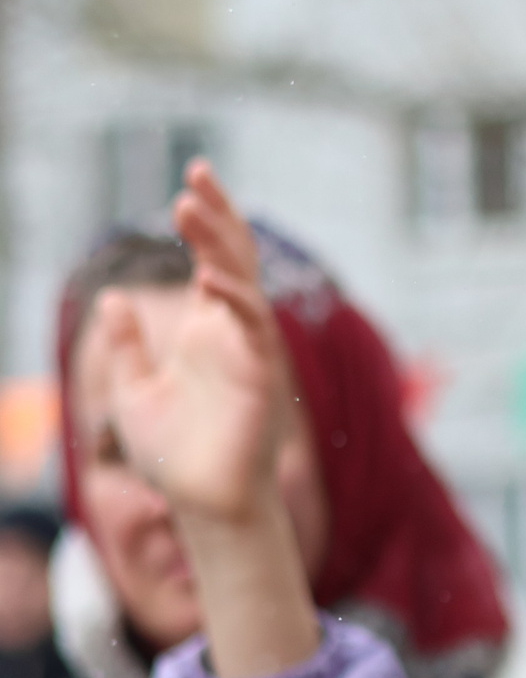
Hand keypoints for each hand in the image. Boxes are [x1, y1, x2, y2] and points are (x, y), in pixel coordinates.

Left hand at [97, 161, 292, 528]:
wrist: (204, 504)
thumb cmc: (176, 455)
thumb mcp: (135, 389)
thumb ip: (128, 346)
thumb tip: (112, 300)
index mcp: (208, 333)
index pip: (214, 263)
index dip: (205, 224)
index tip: (188, 184)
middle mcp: (233, 336)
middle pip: (234, 261)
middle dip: (218, 218)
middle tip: (196, 173)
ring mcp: (250, 355)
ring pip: (244, 286)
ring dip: (221, 246)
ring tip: (190, 209)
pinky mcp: (261, 381)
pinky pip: (254, 332)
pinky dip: (237, 303)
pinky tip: (212, 279)